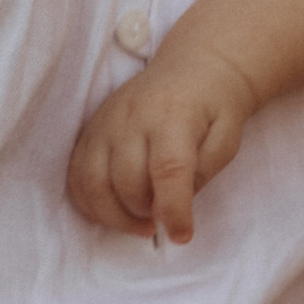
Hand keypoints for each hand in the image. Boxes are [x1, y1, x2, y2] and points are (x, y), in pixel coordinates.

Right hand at [67, 43, 257, 243]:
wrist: (194, 68)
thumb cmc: (216, 107)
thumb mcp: (227, 138)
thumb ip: (201, 173)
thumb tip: (167, 212)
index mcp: (173, 116)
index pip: (168, 169)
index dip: (173, 210)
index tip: (182, 235)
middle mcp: (132, 117)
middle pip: (126, 180)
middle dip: (145, 213)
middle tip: (163, 219)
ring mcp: (105, 123)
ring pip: (93, 182)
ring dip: (115, 215)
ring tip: (141, 222)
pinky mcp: (91, 131)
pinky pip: (76, 176)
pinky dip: (90, 203)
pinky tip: (115, 211)